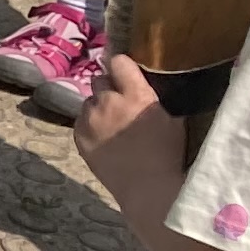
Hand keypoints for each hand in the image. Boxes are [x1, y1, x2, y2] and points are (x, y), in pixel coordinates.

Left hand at [71, 51, 179, 211]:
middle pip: (100, 80)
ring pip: (89, 101)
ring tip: (112, 124)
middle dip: (110, 89)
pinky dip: (89, 124)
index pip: (119, 62)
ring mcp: (89, 119)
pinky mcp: (77, 135)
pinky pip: (80, 120)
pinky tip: (103, 137)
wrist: (146, 187)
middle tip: (120, 103)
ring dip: (98, 107)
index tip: (123, 70)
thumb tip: (143, 82)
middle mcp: (108, 102)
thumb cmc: (167, 153)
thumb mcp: (171, 117)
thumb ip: (152, 95)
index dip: (121, 65)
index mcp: (136, 95)